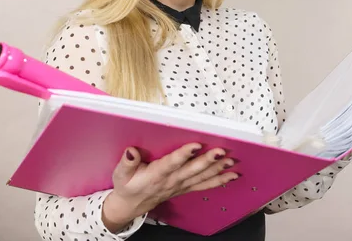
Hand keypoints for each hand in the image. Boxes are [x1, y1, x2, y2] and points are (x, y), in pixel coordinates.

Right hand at [102, 143, 236, 231]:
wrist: (131, 206)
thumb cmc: (127, 186)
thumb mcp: (120, 174)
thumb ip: (127, 162)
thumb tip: (132, 151)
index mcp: (156, 175)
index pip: (171, 164)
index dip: (184, 154)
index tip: (196, 145)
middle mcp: (171, 181)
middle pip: (192, 170)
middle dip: (208, 161)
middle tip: (221, 151)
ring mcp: (180, 186)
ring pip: (202, 178)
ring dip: (217, 169)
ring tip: (231, 161)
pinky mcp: (185, 188)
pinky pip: (204, 186)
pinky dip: (218, 181)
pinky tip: (231, 175)